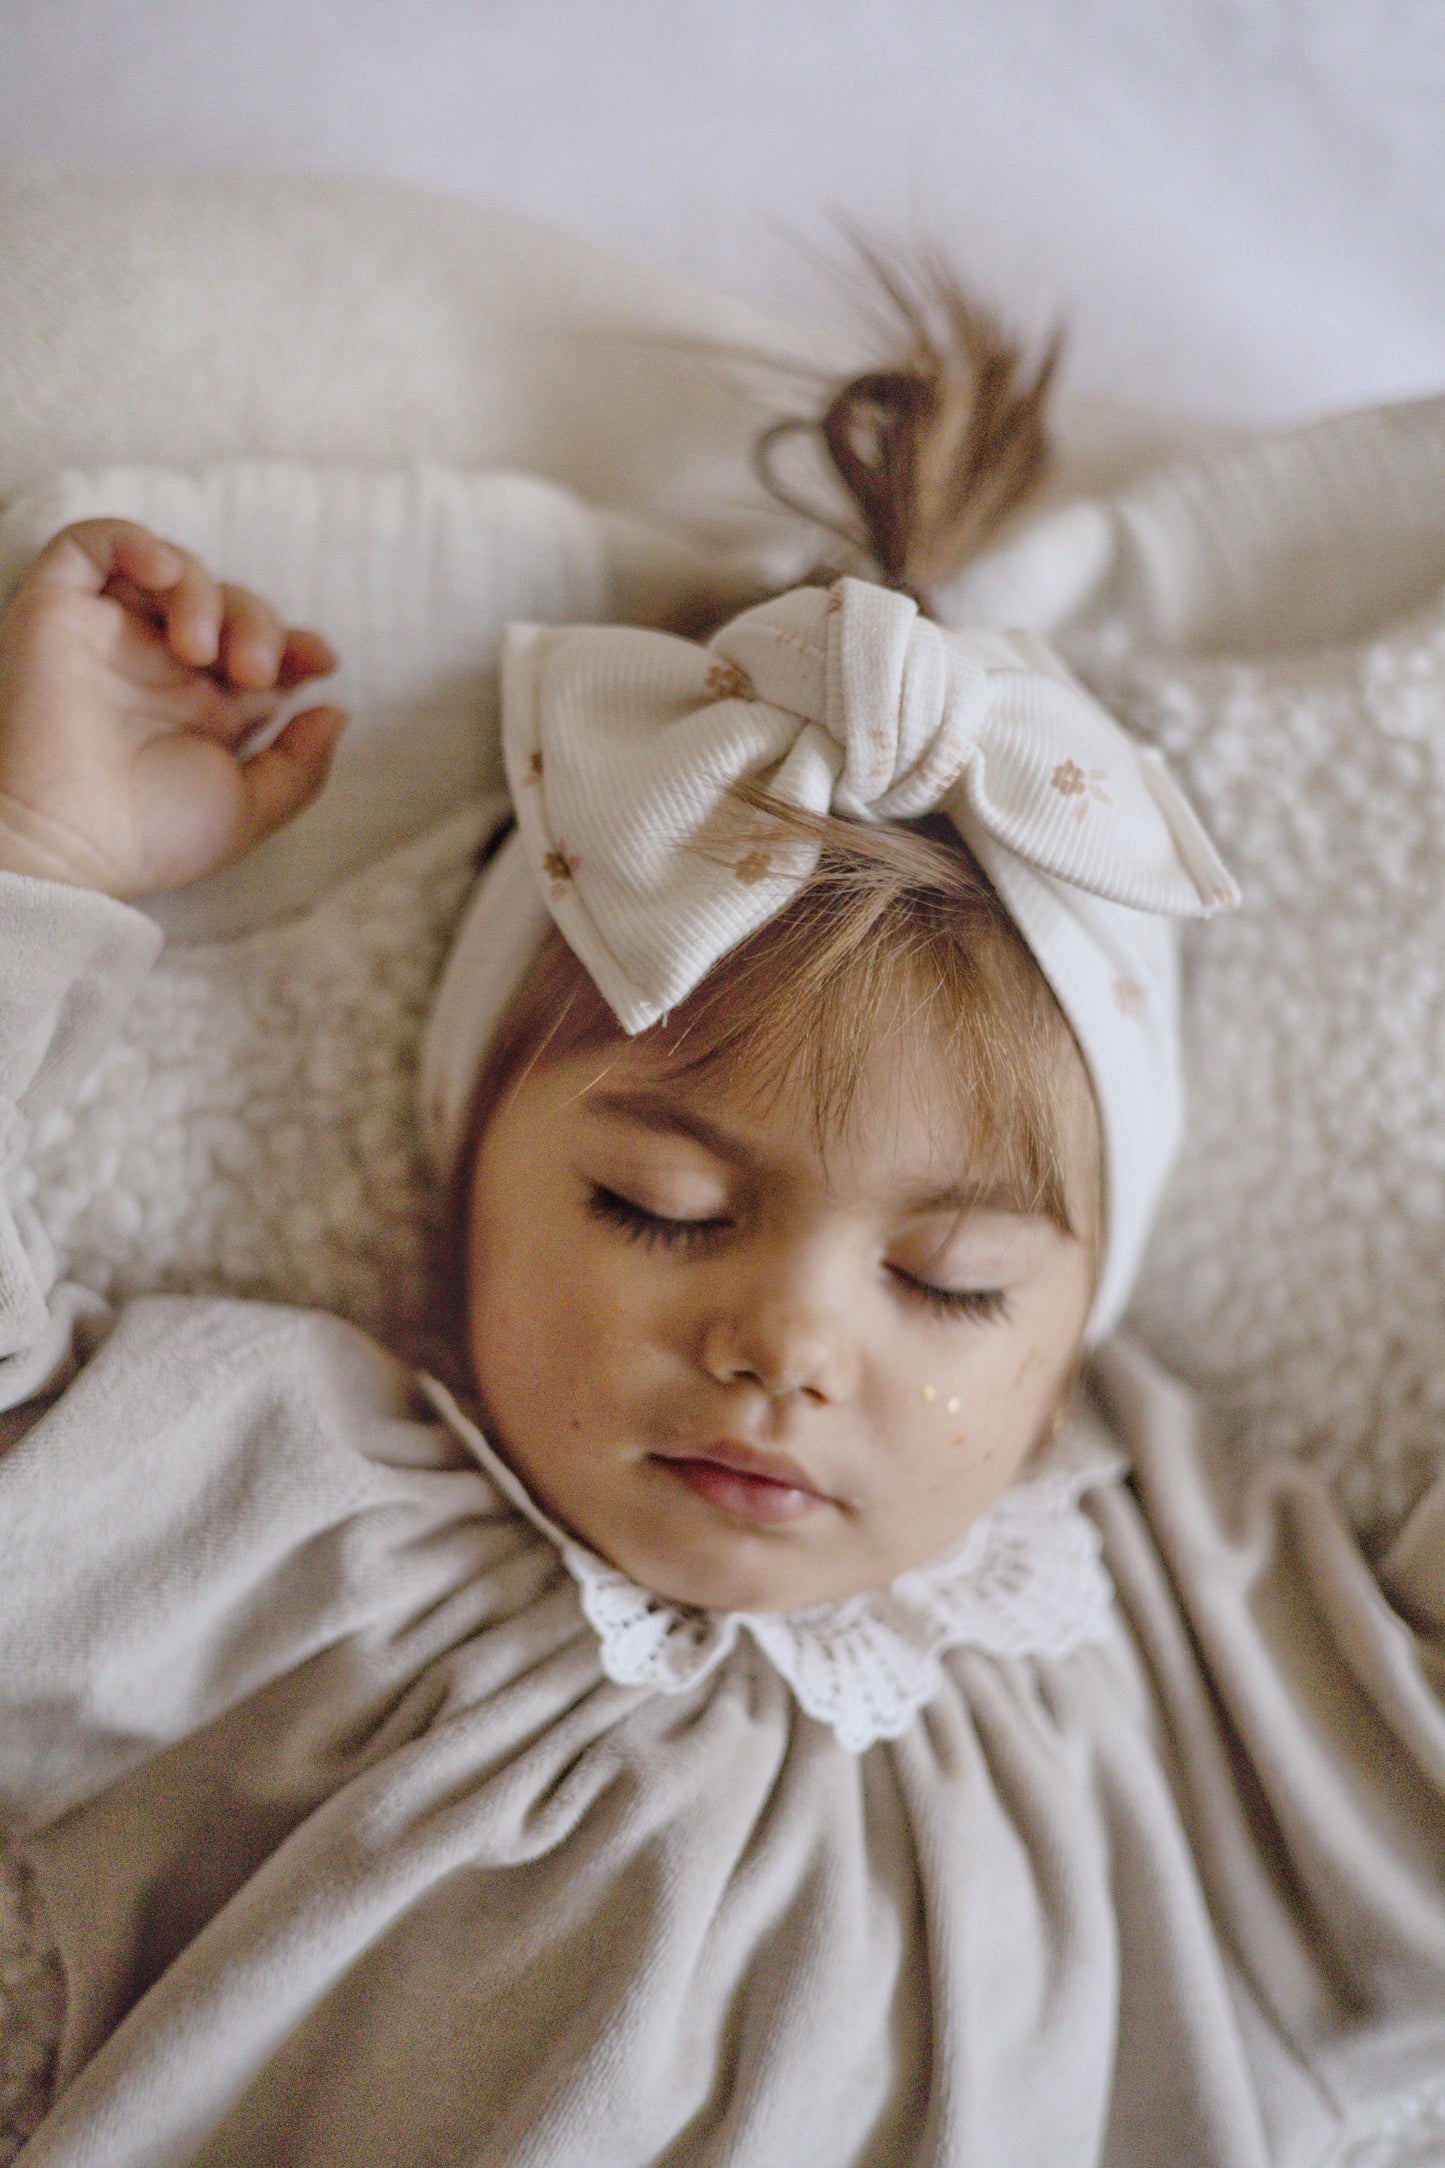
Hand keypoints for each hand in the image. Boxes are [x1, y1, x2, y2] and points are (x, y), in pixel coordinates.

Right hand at [0, 519, 346, 897]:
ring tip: (201, 650)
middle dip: (257, 623)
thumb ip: (302, 764)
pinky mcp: (56, 612)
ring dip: (204, 592)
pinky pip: (87, 544)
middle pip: (228, 602)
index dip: (296, 642)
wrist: (68, 845)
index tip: (320, 660)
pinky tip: (164, 571)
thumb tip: (335, 709)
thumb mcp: (250, 807)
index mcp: (206, 708)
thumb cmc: (152, 837)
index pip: (260, 646)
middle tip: (253, 673)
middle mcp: (159, 666)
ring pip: (170, 569)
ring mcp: (109, 636)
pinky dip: (132, 540)